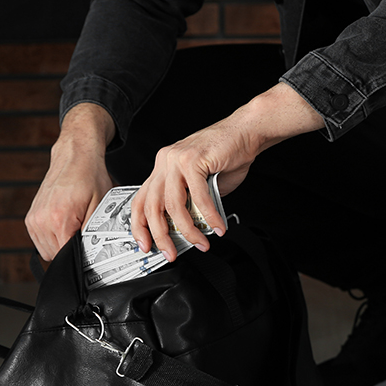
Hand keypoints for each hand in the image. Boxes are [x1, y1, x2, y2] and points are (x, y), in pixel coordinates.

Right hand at [25, 103, 115, 260]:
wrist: (75, 156)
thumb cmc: (90, 177)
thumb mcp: (100, 206)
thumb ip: (94, 233)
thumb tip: (93, 253)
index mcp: (59, 218)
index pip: (66, 256)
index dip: (80, 257)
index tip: (89, 251)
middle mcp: (41, 220)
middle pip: (56, 256)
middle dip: (72, 250)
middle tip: (84, 233)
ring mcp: (33, 220)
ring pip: (47, 251)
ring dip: (61, 245)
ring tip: (74, 226)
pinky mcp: (30, 218)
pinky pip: (41, 241)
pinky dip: (53, 238)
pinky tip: (65, 224)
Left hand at [130, 82, 324, 259]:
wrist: (245, 132)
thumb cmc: (226, 156)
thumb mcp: (200, 184)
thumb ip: (189, 204)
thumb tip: (187, 231)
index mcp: (162, 167)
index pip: (140, 201)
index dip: (140, 226)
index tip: (146, 245)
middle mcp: (164, 162)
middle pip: (152, 206)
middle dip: (161, 236)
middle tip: (172, 253)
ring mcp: (176, 160)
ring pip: (173, 205)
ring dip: (188, 230)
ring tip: (201, 243)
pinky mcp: (193, 160)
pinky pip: (198, 197)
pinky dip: (209, 216)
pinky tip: (217, 227)